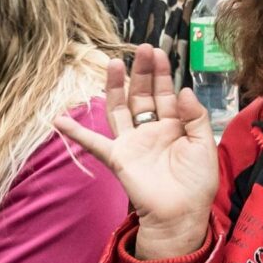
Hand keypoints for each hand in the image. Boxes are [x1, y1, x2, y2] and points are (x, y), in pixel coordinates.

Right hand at [51, 48, 221, 259]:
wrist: (181, 215)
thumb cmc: (196, 183)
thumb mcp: (203, 144)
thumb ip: (195, 116)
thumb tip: (184, 89)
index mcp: (174, 126)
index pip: (166, 93)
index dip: (162, 73)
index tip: (158, 51)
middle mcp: (151, 130)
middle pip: (143, 95)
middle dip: (142, 72)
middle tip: (142, 48)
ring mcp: (132, 142)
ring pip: (120, 108)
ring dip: (115, 87)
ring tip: (113, 64)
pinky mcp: (118, 158)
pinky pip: (93, 143)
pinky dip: (76, 132)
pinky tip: (59, 120)